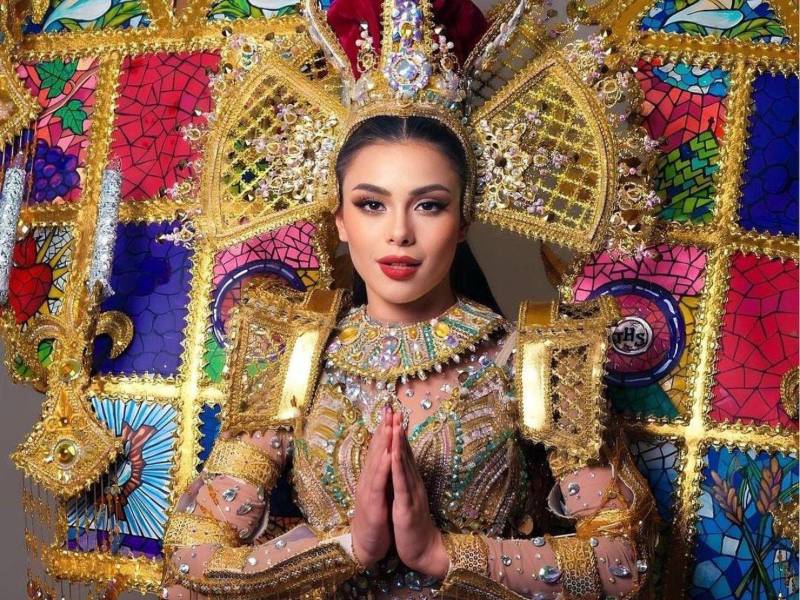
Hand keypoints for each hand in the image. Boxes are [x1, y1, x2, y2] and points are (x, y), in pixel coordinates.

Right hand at [350, 405, 393, 566]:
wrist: (366, 545)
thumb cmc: (376, 519)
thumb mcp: (380, 493)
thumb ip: (383, 474)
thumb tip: (389, 456)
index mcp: (373, 476)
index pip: (379, 448)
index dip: (385, 429)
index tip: (391, 411)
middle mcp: (369, 479)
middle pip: (376, 449)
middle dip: (384, 428)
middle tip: (389, 408)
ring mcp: (369, 490)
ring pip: (376, 461)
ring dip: (383, 442)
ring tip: (389, 424)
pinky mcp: (372, 503)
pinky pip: (378, 482)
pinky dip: (383, 467)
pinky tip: (388, 454)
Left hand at [390, 410, 448, 578]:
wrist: (424, 550)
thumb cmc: (413, 526)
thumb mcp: (408, 499)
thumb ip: (405, 481)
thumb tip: (400, 464)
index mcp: (411, 481)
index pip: (403, 453)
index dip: (397, 433)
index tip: (391, 414)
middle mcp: (413, 482)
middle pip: (404, 452)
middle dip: (397, 430)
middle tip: (393, 408)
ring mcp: (412, 493)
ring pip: (403, 463)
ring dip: (398, 442)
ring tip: (394, 423)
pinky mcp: (407, 505)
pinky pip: (401, 483)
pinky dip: (397, 467)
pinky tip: (393, 453)